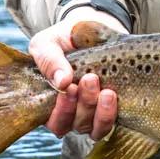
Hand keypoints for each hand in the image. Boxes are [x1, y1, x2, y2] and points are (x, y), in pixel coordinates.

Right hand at [28, 7, 127, 140]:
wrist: (91, 30)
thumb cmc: (64, 39)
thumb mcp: (48, 42)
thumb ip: (48, 60)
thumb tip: (62, 81)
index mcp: (47, 100)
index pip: (49, 119)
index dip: (60, 109)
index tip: (70, 87)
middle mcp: (66, 112)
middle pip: (70, 124)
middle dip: (82, 104)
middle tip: (90, 79)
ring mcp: (87, 114)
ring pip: (90, 128)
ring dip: (98, 112)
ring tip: (106, 92)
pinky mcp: (106, 111)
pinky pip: (105, 126)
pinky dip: (108, 115)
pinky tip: (112, 97)